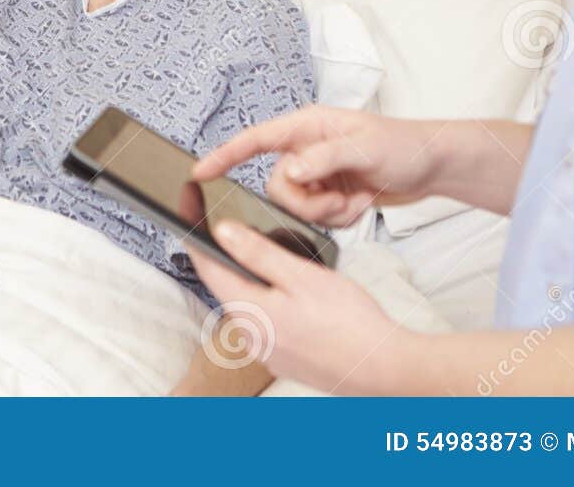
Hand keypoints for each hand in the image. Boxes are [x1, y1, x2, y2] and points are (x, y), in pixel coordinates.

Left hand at [189, 221, 407, 393]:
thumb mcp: (302, 276)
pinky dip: (270, 297)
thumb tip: (221, 231)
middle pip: (226, 282)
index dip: (193, 230)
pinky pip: (266, 319)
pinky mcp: (284, 357)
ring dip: (253, 275)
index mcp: (248, 312)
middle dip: (229, 251)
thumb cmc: (350, 323)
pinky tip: (294, 289)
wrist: (385, 370)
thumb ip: (258, 253)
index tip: (187, 203)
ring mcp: (266, 350)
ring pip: (248, 300)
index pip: (206, 265)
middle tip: (237, 219)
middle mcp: (249, 336)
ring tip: (273, 251)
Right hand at [192, 107, 441, 227]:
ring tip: (356, 200)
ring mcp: (317, 175)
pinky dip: (340, 219)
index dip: (224, 156)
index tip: (199, 171)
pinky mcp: (329, 196)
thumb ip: (322, 158)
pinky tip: (361, 204)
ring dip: (327, 212)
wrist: (433, 166)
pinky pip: (317, 220)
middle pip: (276, 187)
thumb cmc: (403, 144)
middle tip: (338, 199)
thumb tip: (288, 172)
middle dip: (306, 202)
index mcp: (307, 127)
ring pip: (296, 207)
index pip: (255, 140)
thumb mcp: (363, 148)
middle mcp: (306, 150)